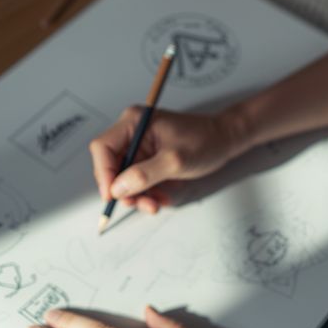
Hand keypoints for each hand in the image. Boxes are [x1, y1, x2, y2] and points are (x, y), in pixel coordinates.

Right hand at [90, 106, 248, 213]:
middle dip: (124, 189)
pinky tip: (163, 198)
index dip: (104, 173)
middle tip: (142, 205)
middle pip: (111, 166)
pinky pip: (138, 181)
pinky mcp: (148, 159)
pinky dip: (147, 193)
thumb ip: (144, 174)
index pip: (103, 147)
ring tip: (156, 204)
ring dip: (137, 195)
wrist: (224, 141)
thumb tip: (118, 188)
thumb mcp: (174, 160)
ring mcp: (140, 146)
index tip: (113, 196)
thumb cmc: (204, 142)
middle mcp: (133, 132)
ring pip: (124, 178)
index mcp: (134, 122)